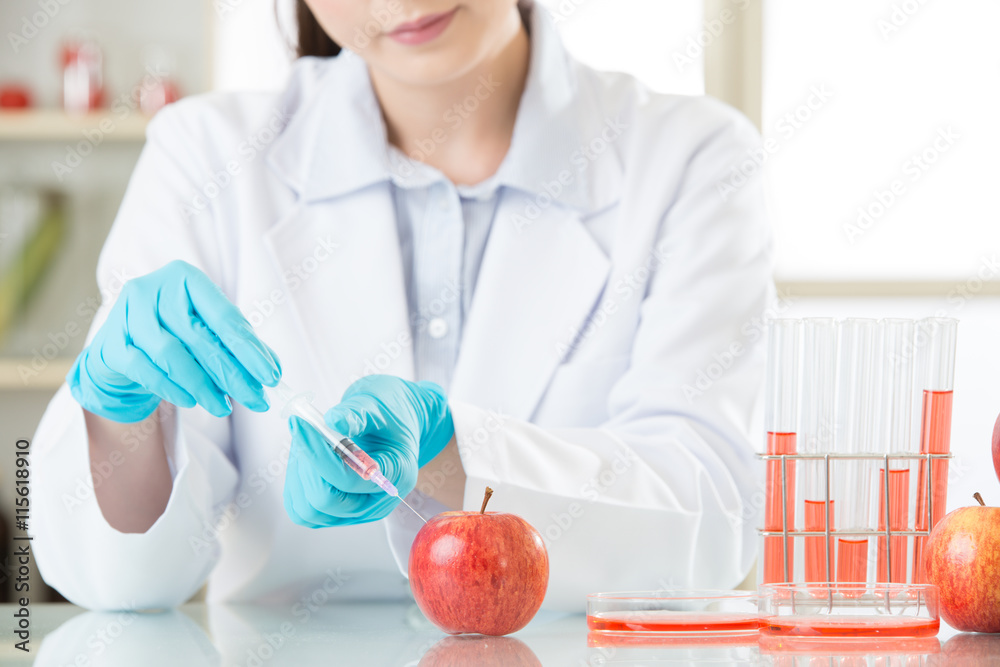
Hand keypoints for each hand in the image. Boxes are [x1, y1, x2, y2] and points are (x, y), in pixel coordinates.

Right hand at [67, 260, 281, 422]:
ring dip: (202, 386)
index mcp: (185, 278)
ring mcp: (128, 315)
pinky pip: (146, 371)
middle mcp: (153, 289)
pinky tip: (192, 401)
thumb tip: (273, 368)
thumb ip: (239, 345)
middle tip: (255, 400)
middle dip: (233, 374)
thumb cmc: (175, 335)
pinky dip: (173, 389)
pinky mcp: (112, 344)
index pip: (225, 316)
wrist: (124, 350)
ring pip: (171, 354)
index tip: (271, 376)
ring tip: (223, 407)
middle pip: (201, 338)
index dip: (250, 349)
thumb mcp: (208, 332)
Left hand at [283, 375, 453, 526]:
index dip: (317, 455)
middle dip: (306, 465)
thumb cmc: (388, 414)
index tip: (301, 426)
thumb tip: (333, 420)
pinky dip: (296, 485)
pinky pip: (304, 510)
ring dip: (298, 475)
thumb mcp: (376, 406)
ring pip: (308, 511)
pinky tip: (304, 458)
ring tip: (305, 442)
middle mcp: (376, 503)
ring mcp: (356, 512)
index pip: (346, 481)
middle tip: (302, 431)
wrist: (390, 424)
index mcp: (395, 475)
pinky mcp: (338, 512)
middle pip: (325, 502)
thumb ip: (356, 414)